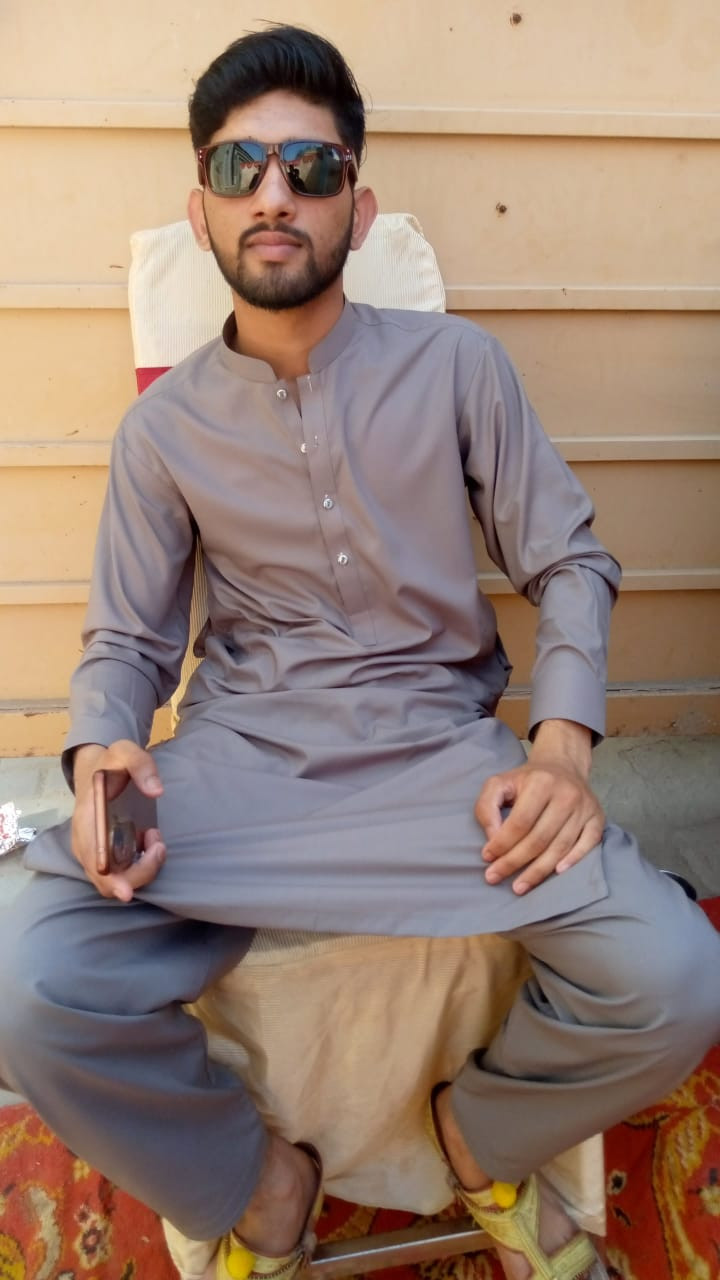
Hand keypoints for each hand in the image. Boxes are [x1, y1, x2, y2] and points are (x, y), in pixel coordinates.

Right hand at [71, 740, 165, 901]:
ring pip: (117, 881)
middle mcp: (85, 843)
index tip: (128, 891)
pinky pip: (122, 873)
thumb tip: (156, 790)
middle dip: (140, 871)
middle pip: (107, 880)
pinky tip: (149, 841)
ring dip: (143, 867)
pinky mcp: (105, 855)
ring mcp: (94, 852)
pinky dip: (141, 865)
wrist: (97, 769)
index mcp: (85, 821)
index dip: (109, 880)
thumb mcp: (124, 752)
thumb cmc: (110, 763)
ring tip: (155, 837)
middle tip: (159, 844)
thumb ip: (141, 765)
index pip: (92, 860)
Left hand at [474, 719, 604, 894]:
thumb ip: (487, 807)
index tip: (487, 858)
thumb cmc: (527, 780)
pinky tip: (556, 873)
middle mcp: (566, 795)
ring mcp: (585, 808)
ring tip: (519, 886)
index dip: (502, 843)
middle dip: (514, 862)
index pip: (520, 822)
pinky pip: (588, 845)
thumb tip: (493, 838)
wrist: (564, 765)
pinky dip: (573, 860)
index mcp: (541, 783)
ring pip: (560, 847)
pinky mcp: (598, 818)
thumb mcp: (499, 783)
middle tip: (495, 877)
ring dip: (538, 871)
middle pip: (539, 839)